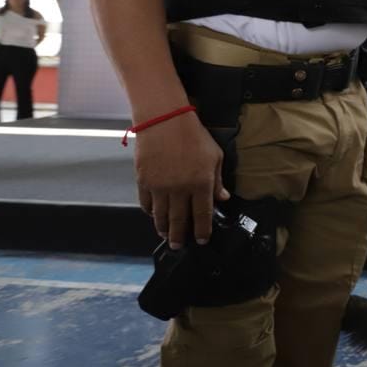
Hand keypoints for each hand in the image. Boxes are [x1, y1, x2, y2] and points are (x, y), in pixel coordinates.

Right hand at [134, 112, 227, 248]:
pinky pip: (146, 204)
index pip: (202, 215)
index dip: (202, 230)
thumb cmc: (194, 136)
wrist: (165, 120)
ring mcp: (160, 187)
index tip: (202, 240)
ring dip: (164, 228)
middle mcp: (180, 190)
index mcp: (201, 184)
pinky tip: (154, 216)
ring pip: (161, 216)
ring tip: (166, 235)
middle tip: (179, 246)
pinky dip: (150, 213)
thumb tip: (222, 199)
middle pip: (179, 221)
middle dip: (180, 237)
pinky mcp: (144, 182)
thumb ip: (217, 180)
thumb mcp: (215, 156)